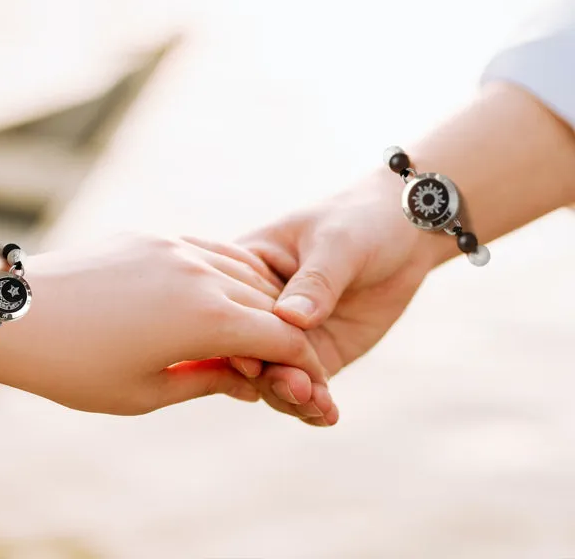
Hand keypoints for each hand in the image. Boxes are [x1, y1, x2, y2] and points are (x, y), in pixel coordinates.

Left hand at [0, 233, 335, 416]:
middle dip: (285, 335)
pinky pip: (210, 250)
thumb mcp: (146, 392)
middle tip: (288, 362)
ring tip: (260, 330)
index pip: (281, 337)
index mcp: (206, 318)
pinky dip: (230, 273)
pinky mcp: (154, 237)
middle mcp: (201, 273)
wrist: (18, 314)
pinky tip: (228, 291)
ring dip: (261, 300)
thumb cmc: (76, 368)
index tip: (312, 382)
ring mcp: (176, 248)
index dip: (304, 363)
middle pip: (268, 303)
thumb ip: (208, 380)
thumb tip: (249, 380)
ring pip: (243, 270)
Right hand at [224, 169, 436, 424]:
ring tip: (317, 405)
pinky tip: (327, 415)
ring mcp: (288, 334)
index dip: (237, 336)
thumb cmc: (359, 221)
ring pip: (273, 375)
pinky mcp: (318, 353)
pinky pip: (307, 385)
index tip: (251, 361)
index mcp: (248, 268)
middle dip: (267, 375)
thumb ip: (315, 281)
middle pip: (248, 348)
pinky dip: (314, 403)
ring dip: (290, 395)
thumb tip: (290, 318)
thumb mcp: (337, 242)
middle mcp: (260, 306)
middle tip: (295, 389)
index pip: (231, 306)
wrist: (405, 232)